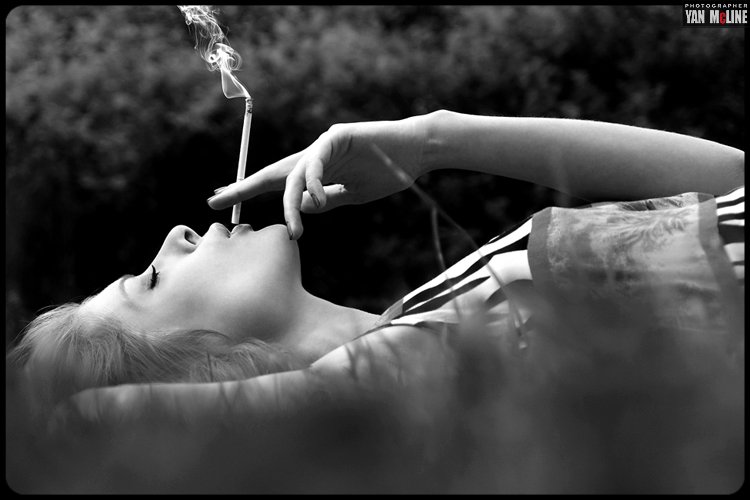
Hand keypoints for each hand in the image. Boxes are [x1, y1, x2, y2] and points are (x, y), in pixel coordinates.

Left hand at [207, 115, 430, 238]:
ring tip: (294, 230)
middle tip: (215, 201)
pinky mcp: (338, 136)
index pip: (277, 182)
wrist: (417, 151)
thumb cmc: (388, 172)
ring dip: (290, 204)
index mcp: (316, 170)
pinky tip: (315, 199)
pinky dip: (314, 182)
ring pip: (295, 174)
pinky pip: (317, 161)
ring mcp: (325, 145)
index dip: (250, 192)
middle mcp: (314, 155)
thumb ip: (326, 201)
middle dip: (244, 188)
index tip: (223, 203)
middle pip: (272, 173)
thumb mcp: (352, 196)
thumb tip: (300, 207)